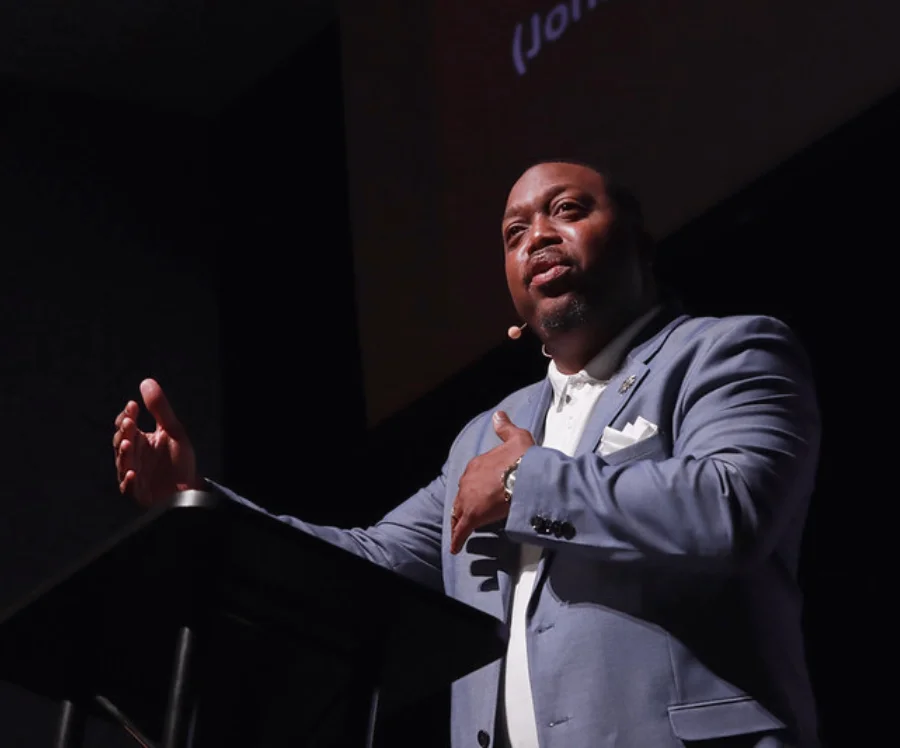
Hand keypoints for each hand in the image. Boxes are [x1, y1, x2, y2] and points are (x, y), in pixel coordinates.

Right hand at [113, 378, 200, 506]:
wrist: (188, 487)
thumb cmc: (178, 460)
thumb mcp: (173, 431)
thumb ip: (160, 409)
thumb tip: (146, 382)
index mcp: (139, 440)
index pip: (126, 424)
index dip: (128, 415)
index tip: (133, 405)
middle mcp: (132, 456)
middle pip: (120, 442)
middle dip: (124, 432)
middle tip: (129, 422)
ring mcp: (133, 474)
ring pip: (123, 463)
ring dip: (124, 454)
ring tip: (128, 443)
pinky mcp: (138, 492)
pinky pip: (130, 487)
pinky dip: (129, 481)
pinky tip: (133, 474)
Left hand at [450, 411, 534, 553]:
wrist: (525, 475)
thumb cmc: (523, 457)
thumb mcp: (515, 437)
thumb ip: (505, 428)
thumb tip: (498, 416)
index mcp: (477, 464)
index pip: (471, 477)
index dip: (475, 486)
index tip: (479, 492)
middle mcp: (468, 480)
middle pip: (463, 495)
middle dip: (464, 503)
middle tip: (467, 512)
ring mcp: (469, 499)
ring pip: (460, 512)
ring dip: (460, 520)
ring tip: (460, 529)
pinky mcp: (473, 516)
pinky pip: (462, 530)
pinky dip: (458, 538)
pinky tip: (456, 547)